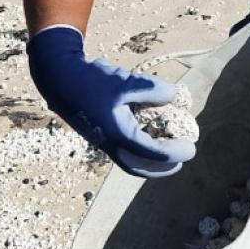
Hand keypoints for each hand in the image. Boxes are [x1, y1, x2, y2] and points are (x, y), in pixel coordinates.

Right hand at [26, 25, 195, 177]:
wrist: (58, 79)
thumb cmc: (92, 80)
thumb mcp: (125, 81)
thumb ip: (152, 90)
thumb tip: (175, 96)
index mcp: (118, 134)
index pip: (152, 153)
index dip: (174, 152)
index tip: (191, 147)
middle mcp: (109, 142)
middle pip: (137, 167)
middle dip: (160, 169)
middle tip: (180, 162)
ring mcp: (101, 139)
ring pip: (128, 160)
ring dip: (148, 161)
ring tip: (166, 152)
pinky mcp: (97, 132)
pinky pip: (120, 149)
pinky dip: (136, 149)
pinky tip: (146, 134)